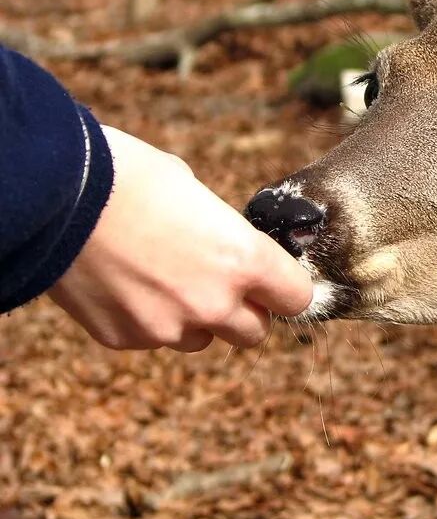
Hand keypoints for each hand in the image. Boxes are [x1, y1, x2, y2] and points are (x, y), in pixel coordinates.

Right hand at [48, 126, 313, 351]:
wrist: (57, 195)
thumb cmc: (130, 178)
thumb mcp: (197, 192)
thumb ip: (223, 232)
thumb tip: (228, 243)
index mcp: (244, 259)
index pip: (297, 299)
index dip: (286, 289)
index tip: (275, 281)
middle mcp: (214, 302)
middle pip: (255, 332)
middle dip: (244, 311)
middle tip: (221, 282)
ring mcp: (168, 326)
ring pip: (202, 340)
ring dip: (197, 319)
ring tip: (165, 279)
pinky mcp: (126, 339)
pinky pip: (154, 338)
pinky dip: (149, 319)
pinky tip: (127, 283)